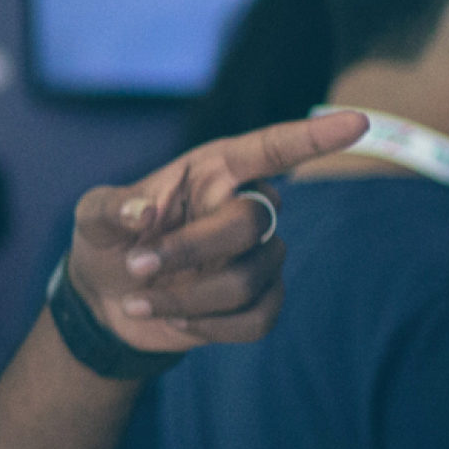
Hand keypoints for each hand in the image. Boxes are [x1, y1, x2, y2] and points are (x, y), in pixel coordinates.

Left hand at [65, 110, 367, 351]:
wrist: (108, 300)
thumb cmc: (108, 241)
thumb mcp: (91, 218)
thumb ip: (109, 208)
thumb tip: (144, 211)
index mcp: (214, 171)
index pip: (271, 149)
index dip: (312, 137)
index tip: (357, 121)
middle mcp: (245, 207)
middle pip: (250, 223)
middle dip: (189, 250)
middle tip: (136, 266)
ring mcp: (259, 255)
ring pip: (248, 279)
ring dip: (185, 297)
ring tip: (138, 300)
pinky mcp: (261, 299)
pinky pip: (257, 318)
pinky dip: (207, 326)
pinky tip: (174, 319)